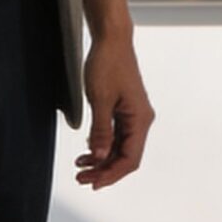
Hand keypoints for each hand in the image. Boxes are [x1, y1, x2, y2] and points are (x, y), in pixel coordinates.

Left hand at [73, 33, 154, 189]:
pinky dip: (103, 145)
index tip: (92, 182)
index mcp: (140, 119)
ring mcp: (133, 115)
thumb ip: (101, 131)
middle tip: (81, 177)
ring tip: (81, 166)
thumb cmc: (108, 63)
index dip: (111, 174)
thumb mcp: (100, 99)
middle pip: (126, 156)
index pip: (130, 158)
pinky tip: (88, 150)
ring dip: (102, 159)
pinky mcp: (124, 109)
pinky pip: (117, 135)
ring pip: (120, 147)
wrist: (111, 39)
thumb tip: (101, 157)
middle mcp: (140, 119)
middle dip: (104, 170)